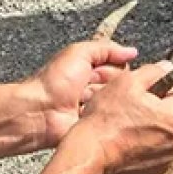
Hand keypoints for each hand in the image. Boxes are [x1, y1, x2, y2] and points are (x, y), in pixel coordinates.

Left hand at [23, 40, 138, 147]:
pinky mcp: (94, 125)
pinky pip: (111, 121)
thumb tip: (131, 51)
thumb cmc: (54, 82)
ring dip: (111, 101)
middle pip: (120, 85)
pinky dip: (108, 117)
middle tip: (104, 86)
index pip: (119, 67)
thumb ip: (106, 48)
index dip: (119, 68)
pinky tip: (101, 115)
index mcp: (88, 69)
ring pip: (117, 102)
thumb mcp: (80, 52)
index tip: (119, 69)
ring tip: (97, 101)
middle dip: (116, 85)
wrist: (40, 112)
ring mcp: (94, 107)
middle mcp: (92, 87)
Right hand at [74, 62, 172, 173]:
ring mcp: (165, 160)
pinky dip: (141, 149)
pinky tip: (125, 144)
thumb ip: (153, 72)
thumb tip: (169, 67)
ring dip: (147, 131)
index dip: (155, 90)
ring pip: (159, 136)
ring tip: (124, 129)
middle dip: (152, 112)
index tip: (139, 94)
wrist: (89, 152)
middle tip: (127, 111)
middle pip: (167, 117)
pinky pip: (151, 154)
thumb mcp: (128, 82)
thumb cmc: (107, 117)